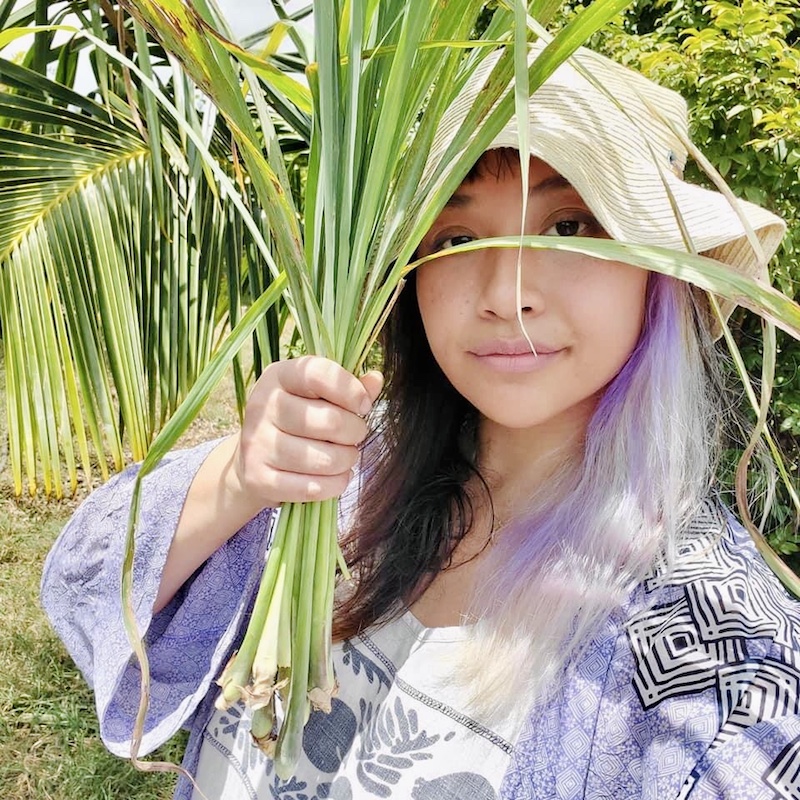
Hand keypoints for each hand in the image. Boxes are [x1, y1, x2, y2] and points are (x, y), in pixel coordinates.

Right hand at [229, 356, 383, 510]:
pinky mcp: (259, 479)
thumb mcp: (317, 394)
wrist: (251, 459)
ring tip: (345, 456)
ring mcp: (258, 444)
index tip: (364, 405)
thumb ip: (348, 387)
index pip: (318, 374)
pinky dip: (335, 485)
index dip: (350, 390)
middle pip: (330, 421)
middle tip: (355, 435)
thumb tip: (376, 380)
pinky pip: (313, 487)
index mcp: (279, 376)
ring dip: (347, 460)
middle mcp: (264, 406)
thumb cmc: (296, 419)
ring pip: (326, 459)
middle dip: (355, 432)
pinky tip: (336, 476)